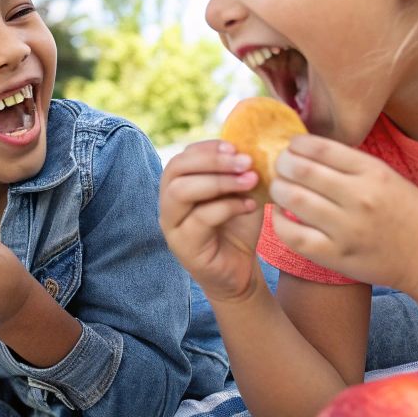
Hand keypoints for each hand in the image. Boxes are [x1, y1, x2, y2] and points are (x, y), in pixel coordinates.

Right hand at [159, 140, 263, 302]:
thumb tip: (250, 144)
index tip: (236, 147)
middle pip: (175, 169)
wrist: (240, 272)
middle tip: (246, 161)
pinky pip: (200, 217)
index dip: (207, 149)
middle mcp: (167, 205)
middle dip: (212, 161)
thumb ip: (237, 171)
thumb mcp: (239, 193)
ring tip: (249, 181)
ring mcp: (172, 226)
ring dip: (219, 181)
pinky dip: (228, 207)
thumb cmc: (237, 229)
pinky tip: (249, 206)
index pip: (182, 158)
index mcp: (177, 187)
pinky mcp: (183, 246)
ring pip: (181, 191)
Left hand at [269, 134, 417, 291]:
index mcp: (373, 171)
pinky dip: (278, 222)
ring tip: (279, 189)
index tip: (292, 147)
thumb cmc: (409, 214)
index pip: (319, 147)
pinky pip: (293, 235)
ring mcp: (347, 228)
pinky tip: (280, 216)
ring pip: (292, 199)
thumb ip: (351, 164)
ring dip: (278, 190)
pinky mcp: (337, 256)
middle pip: (300, 170)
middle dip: (281, 164)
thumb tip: (306, 150)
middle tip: (279, 167)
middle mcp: (360, 197)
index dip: (296, 144)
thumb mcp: (388, 177)